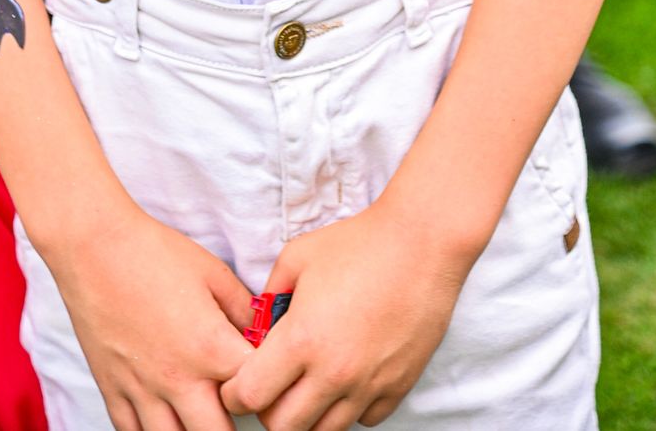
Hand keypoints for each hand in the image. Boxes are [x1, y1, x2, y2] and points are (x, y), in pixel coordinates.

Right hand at [47, 203, 253, 429]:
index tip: (264, 375)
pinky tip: (163, 415)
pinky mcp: (112, 390)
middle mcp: (177, 379)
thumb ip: (245, 311)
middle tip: (234, 403)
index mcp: (210, 348)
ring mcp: (142, 391)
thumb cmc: (153, 252)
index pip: (255, 391)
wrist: (94, 245)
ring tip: (200, 412)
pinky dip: (152, 430)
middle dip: (233, 423)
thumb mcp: (213, 272)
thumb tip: (264, 336)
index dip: (264, 385)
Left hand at [220, 194, 474, 430]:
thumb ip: (269, 295)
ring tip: (308, 383)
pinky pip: (364, 420)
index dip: (234, 393)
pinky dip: (349, 408)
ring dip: (309, 413)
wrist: (421, 243)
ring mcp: (368, 385)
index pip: (251, 396)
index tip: (235, 384)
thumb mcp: (297, 256)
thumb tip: (258, 325)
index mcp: (302, 338)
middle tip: (271, 387)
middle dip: (269, 410)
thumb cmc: (358, 243)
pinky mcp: (398, 387)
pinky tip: (346, 378)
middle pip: (284, 427)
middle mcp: (334, 372)